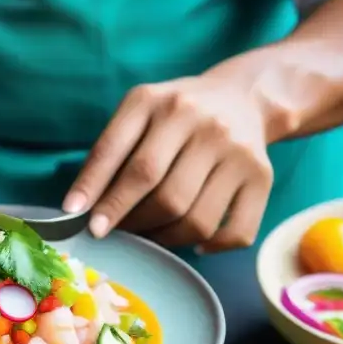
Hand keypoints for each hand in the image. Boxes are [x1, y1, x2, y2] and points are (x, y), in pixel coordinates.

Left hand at [64, 74, 274, 251]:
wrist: (244, 97)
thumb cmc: (176, 114)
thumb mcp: (138, 113)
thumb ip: (109, 152)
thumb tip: (81, 208)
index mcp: (158, 103)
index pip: (118, 154)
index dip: (96, 192)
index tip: (82, 222)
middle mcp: (202, 123)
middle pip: (160, 195)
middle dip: (131, 223)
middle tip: (117, 231)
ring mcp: (236, 152)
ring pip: (194, 220)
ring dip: (164, 239)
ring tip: (150, 234)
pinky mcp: (262, 177)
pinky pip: (235, 231)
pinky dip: (211, 246)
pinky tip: (194, 243)